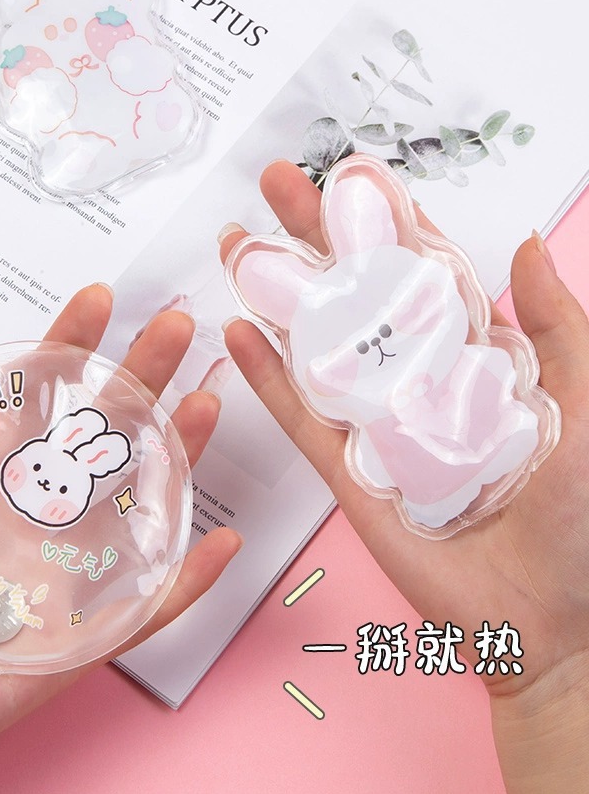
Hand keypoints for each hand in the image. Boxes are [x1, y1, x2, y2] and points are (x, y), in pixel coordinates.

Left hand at [0, 284, 241, 793]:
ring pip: (134, 512)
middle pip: (99, 442)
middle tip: (176, 331)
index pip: (38, 403)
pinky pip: (142, 611)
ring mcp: (54, 578)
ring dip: (175, 462)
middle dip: (139, 382)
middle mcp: (25, 522)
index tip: (99, 300)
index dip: (70, 349)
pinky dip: (188, 583)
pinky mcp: (69, 643)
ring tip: (205, 407)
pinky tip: (221, 544)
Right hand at [219, 161, 588, 793]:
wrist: (546, 617)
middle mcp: (417, 381)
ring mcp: (376, 423)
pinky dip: (269, 377)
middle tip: (275, 186)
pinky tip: (240, 333)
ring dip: (278, 295)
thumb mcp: (586, 406)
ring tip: (239, 245)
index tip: (350, 175)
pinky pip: (301, 417)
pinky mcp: (348, 471)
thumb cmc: (580, 519)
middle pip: (358, 295)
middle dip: (315, 238)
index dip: (384, 222)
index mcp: (475, 359)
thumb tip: (524, 248)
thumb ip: (561, 328)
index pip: (422, 274)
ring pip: (318, 347)